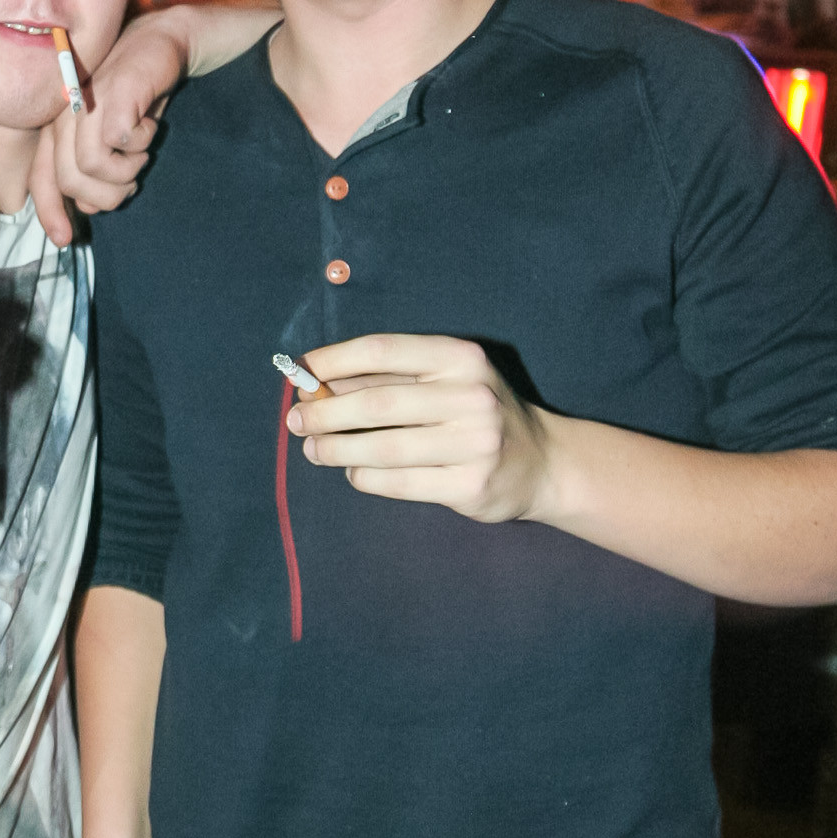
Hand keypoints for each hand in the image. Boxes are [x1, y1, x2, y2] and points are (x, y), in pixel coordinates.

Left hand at [30, 12, 185, 240]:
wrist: (160, 45)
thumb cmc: (134, 97)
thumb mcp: (110, 140)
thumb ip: (93, 172)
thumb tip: (87, 207)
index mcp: (55, 128)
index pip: (41, 178)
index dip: (50, 213)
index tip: (66, 239)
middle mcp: (62, 116)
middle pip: (70, 181)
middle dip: (106, 195)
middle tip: (130, 183)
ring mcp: (83, 105)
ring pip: (93, 169)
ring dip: (127, 171)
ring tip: (140, 151)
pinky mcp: (110, 97)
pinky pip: (118, 146)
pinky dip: (140, 146)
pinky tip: (147, 127)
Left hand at [287, 333, 549, 522]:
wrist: (541, 462)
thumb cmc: (475, 414)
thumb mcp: (441, 381)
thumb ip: (384, 380)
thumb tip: (318, 383)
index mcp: (460, 359)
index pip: (384, 351)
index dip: (335, 360)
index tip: (303, 372)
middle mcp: (471, 397)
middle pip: (378, 403)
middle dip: (325, 413)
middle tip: (296, 422)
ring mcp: (474, 444)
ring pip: (383, 448)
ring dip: (336, 450)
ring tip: (313, 450)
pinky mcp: (470, 486)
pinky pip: (399, 482)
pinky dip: (365, 478)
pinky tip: (353, 472)